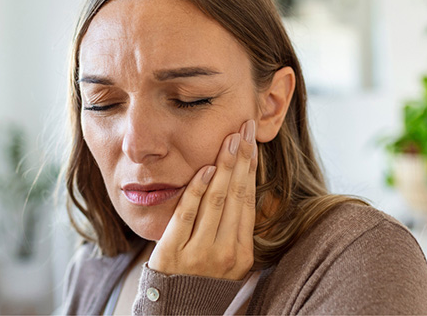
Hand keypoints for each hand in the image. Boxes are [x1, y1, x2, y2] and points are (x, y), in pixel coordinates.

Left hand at [148, 119, 257, 280]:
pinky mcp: (173, 253)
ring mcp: (199, 253)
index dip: (251, 169)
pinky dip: (198, 190)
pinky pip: (188, 214)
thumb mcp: (227, 260)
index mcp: (242, 254)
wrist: (175, 312)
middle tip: (245, 128)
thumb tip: (241, 184)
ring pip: (216, 201)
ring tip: (230, 139)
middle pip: (237, 195)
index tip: (253, 142)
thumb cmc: (201, 280)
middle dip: (242, 158)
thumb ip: (234, 228)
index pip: (249, 201)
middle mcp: (225, 253)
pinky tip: (205, 169)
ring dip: (224, 166)